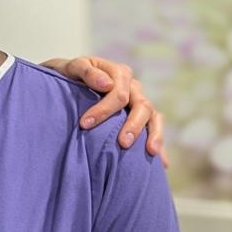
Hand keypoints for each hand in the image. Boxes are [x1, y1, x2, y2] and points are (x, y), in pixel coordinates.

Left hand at [42, 56, 167, 165]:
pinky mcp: (142, 116)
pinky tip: (162, 163)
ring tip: (150, 151)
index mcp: (119, 74)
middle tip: (123, 143)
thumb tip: (107, 85)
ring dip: (153, 134)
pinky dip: (159, 144)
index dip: (103, 109)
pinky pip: (155, 129)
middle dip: (133, 125)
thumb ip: (87, 71)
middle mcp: (133, 87)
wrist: (69, 79)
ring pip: (154, 117)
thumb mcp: (73, 68)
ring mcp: (139, 102)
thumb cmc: (69, 74)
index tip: (85, 125)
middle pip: (142, 106)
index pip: (118, 93)